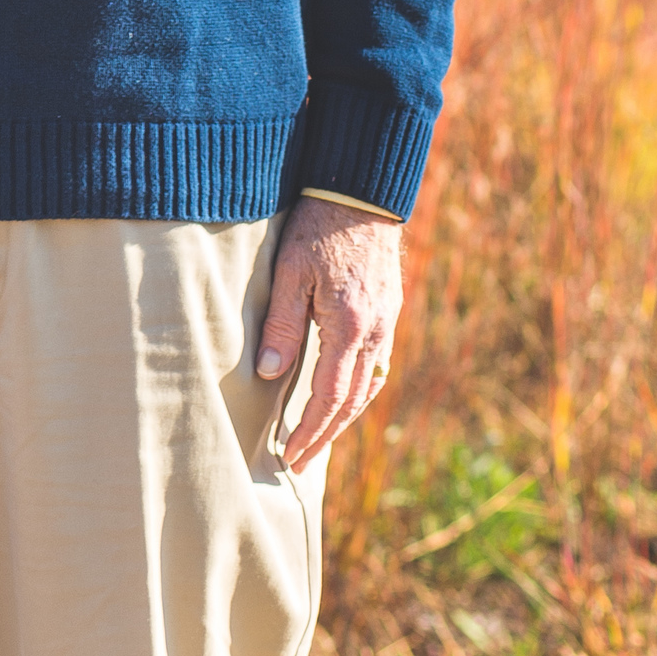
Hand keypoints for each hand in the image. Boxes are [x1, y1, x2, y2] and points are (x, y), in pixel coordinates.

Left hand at [256, 196, 402, 470]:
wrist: (362, 192)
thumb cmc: (318, 226)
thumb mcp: (290, 271)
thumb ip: (281, 324)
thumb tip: (268, 375)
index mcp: (350, 327)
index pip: (328, 396)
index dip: (309, 430)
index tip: (291, 454)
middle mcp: (375, 334)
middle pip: (351, 401)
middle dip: (324, 435)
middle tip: (301, 463)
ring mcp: (386, 325)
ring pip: (368, 387)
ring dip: (344, 418)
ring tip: (319, 438)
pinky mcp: (388, 313)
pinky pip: (377, 366)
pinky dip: (360, 391)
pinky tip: (344, 396)